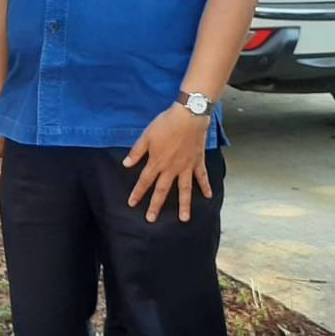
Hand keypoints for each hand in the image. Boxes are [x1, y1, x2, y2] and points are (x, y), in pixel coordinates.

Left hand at [123, 104, 212, 222]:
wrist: (188, 116)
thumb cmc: (166, 124)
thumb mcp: (147, 136)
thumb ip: (136, 152)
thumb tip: (126, 164)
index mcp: (157, 162)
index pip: (144, 181)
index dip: (137, 193)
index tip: (132, 204)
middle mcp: (171, 169)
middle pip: (162, 190)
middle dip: (156, 206)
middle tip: (151, 219)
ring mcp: (186, 167)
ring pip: (184, 190)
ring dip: (184, 205)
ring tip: (183, 219)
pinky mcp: (197, 162)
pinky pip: (202, 177)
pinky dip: (206, 187)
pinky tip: (208, 196)